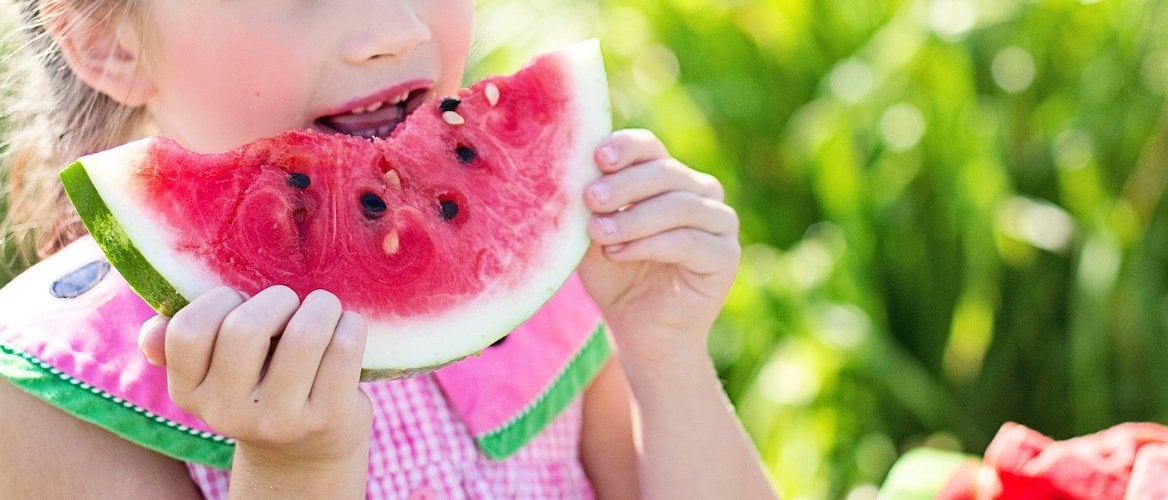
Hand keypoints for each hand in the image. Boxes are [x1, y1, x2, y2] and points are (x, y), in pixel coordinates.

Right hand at [138, 286, 370, 467]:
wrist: (305, 451)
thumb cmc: (259, 386)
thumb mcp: (215, 373)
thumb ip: (180, 345)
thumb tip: (151, 332)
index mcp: (190, 392)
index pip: (188, 330)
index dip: (220, 300)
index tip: (241, 302)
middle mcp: (228, 413)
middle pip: (246, 328)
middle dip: (277, 299)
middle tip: (290, 304)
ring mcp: (279, 420)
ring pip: (305, 334)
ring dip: (321, 306)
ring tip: (323, 310)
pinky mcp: (327, 419)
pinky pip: (344, 348)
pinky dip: (351, 325)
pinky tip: (346, 328)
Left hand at [578, 129, 739, 369]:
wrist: (640, 332)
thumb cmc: (615, 277)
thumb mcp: (594, 234)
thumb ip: (590, 204)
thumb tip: (572, 170)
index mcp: (668, 177)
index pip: (650, 148)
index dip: (626, 148)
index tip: (597, 157)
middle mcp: (700, 192)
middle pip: (665, 172)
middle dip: (624, 185)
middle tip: (590, 198)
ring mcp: (719, 222)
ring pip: (678, 205)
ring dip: (634, 218)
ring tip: (598, 233)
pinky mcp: (726, 255)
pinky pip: (689, 240)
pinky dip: (650, 244)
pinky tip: (618, 252)